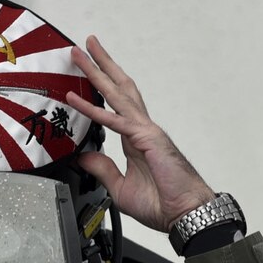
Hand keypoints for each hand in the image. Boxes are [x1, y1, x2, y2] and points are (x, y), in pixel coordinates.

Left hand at [63, 36, 215, 232]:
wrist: (186, 215)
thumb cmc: (164, 204)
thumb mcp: (121, 188)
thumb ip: (102, 169)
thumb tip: (84, 156)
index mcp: (135, 139)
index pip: (115, 106)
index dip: (100, 89)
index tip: (85, 75)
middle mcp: (141, 129)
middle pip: (118, 89)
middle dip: (100, 66)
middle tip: (83, 47)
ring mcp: (145, 131)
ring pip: (117, 94)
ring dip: (97, 73)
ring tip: (81, 54)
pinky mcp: (147, 140)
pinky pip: (115, 122)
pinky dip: (94, 110)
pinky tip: (75, 100)